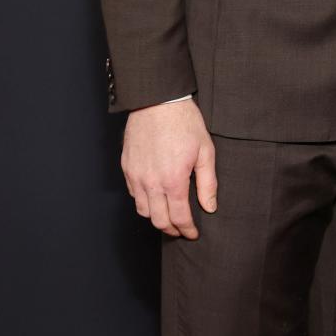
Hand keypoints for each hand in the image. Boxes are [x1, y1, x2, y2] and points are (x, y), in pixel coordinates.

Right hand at [121, 99, 216, 239]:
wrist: (157, 101)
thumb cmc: (184, 123)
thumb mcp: (205, 151)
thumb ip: (207, 183)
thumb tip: (209, 207)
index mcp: (173, 181)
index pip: (179, 217)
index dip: (187, 229)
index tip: (193, 233)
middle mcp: (151, 183)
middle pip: (158, 220)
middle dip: (172, 229)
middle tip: (181, 229)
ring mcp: (136, 176)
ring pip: (142, 210)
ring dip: (156, 218)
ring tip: (168, 216)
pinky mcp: (126, 167)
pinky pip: (133, 194)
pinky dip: (143, 201)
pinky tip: (154, 197)